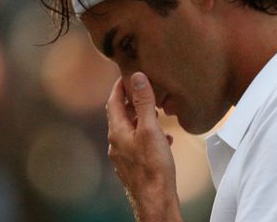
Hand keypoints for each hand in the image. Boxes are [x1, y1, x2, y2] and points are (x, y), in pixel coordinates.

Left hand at [106, 72, 182, 221]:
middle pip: (121, 115)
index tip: (128, 75)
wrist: (156, 200)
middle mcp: (116, 143)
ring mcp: (123, 156)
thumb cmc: (153, 167)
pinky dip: (148, 135)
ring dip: (141, 119)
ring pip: (130, 130)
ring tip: (156, 113)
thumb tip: (137, 78)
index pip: (113, 101)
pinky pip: (138, 144)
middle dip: (133, 102)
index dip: (120, 86)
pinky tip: (164, 139)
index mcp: (117, 131)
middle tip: (145, 92)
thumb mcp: (150, 129)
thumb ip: (144, 103)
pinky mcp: (133, 166)